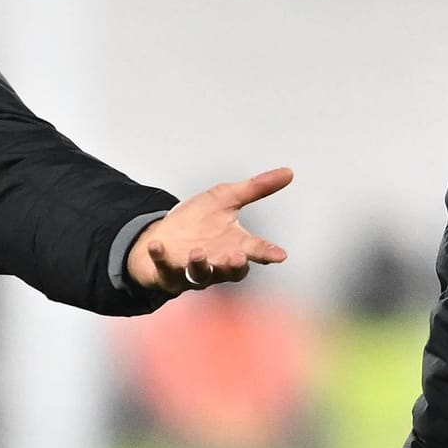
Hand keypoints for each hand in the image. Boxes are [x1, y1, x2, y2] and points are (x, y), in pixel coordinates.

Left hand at [126, 167, 291, 293]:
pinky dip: (160, 258)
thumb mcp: (226, 198)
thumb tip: (289, 172)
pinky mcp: (168, 273)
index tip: (280, 255)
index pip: (256, 251)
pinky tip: (157, 245)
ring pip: (200, 275)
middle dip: (233, 265)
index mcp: (235, 245)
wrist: (165, 233)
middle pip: (230, 270)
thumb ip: (256, 188)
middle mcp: (217, 262)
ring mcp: (192, 271)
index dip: (267, 253)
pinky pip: (164, 269)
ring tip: (197, 253)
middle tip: (237, 256)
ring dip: (200, 265)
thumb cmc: (199, 221)